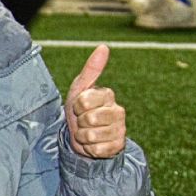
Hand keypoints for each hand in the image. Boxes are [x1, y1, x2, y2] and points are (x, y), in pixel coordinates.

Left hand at [64, 45, 125, 159]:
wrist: (83, 136)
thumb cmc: (80, 109)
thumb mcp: (80, 88)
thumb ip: (92, 69)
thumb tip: (103, 46)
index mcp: (108, 95)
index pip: (84, 100)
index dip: (76, 106)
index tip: (79, 107)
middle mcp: (118, 111)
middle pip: (89, 118)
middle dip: (79, 122)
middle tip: (83, 121)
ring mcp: (120, 129)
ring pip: (92, 135)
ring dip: (83, 136)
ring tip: (87, 132)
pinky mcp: (117, 146)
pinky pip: (97, 149)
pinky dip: (90, 148)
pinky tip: (93, 144)